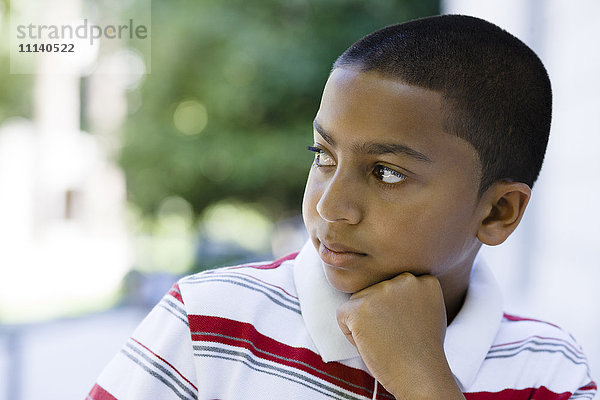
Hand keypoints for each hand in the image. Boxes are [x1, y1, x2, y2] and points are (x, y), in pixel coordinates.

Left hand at [336, 273, 464, 398]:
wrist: (420, 375)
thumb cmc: (423, 351)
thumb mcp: (429, 311)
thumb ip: (412, 294)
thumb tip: (387, 286)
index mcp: (422, 279)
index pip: (394, 287)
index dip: (396, 311)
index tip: (409, 328)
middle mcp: (403, 280)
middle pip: (375, 292)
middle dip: (379, 315)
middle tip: (397, 335)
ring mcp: (380, 292)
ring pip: (358, 302)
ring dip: (365, 322)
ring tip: (386, 340)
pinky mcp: (359, 307)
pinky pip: (343, 314)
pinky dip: (350, 333)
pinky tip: (371, 343)